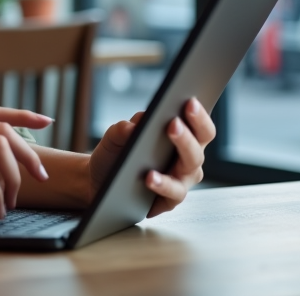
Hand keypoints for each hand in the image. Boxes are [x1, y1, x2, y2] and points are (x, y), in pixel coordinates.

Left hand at [88, 98, 214, 217]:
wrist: (99, 180)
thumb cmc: (116, 154)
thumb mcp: (114, 137)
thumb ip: (123, 129)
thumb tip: (135, 124)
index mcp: (182, 137)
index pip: (198, 124)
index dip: (199, 113)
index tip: (190, 100)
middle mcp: (187, 158)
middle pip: (200, 143)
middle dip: (190, 129)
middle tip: (174, 121)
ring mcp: (182, 179)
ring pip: (191, 166)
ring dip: (181, 151)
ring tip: (168, 136)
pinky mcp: (170, 200)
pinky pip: (174, 192)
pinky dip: (163, 184)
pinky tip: (150, 177)